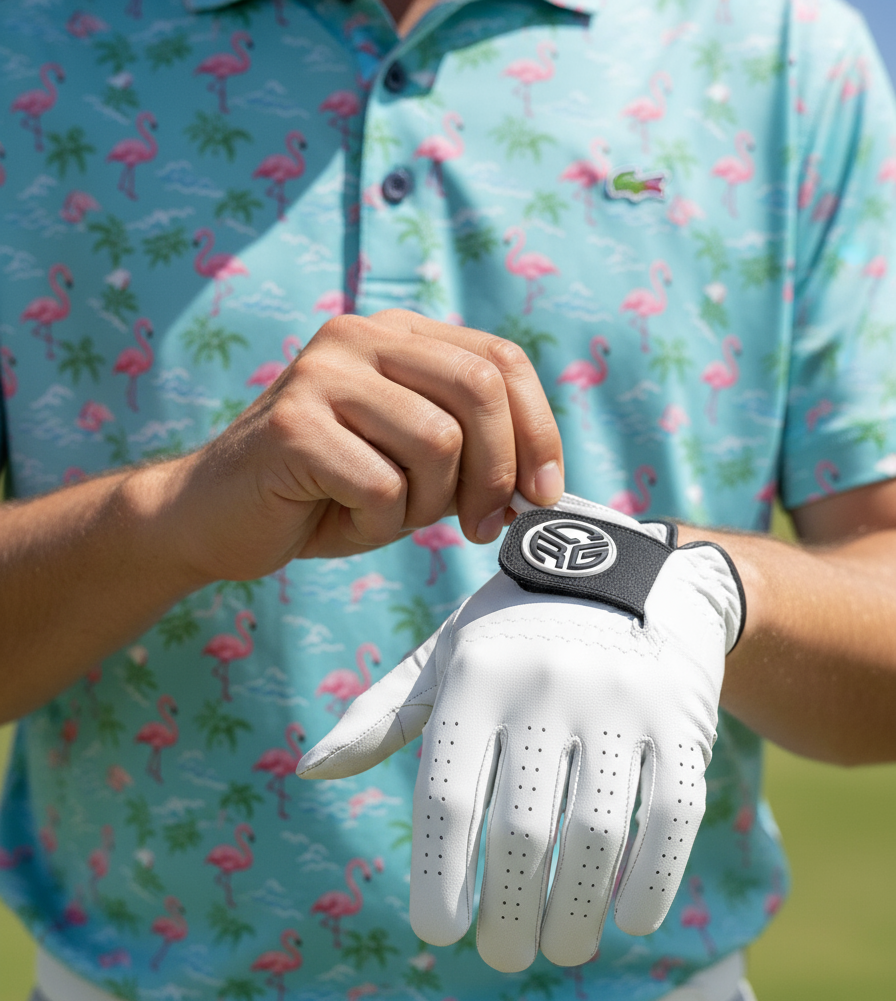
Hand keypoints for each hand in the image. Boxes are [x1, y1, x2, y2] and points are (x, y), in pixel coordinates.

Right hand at [164, 310, 563, 581]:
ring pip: (438, 442)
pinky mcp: (293, 425)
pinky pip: (382, 485)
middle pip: (479, 390)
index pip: (501, 360)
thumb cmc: (323, 494)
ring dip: (428, 503)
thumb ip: (473, 459)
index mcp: (397, 336)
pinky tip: (342, 516)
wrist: (213, 516)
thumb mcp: (414, 469)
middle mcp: (361, 337)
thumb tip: (542, 489)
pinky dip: (378, 521)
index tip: (544, 494)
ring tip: (387, 513)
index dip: (539, 430)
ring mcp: (322, 374)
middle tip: (483, 525)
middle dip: (498, 472)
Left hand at [299, 493, 743, 971]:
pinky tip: (629, 919)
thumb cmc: (516, 632)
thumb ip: (383, 714)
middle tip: (505, 953)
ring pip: (597, 834)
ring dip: (578, 911)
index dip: (441, 877)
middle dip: (511, 913)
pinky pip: (673, 815)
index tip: (439, 932)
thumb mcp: (447, 655)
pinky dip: (652, 879)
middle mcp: (546, 687)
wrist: (630, 573)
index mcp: (477, 679)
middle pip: (523, 831)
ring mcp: (620, 703)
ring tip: (563, 947)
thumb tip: (310, 770)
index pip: (449, 798)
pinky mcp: (682, 719)